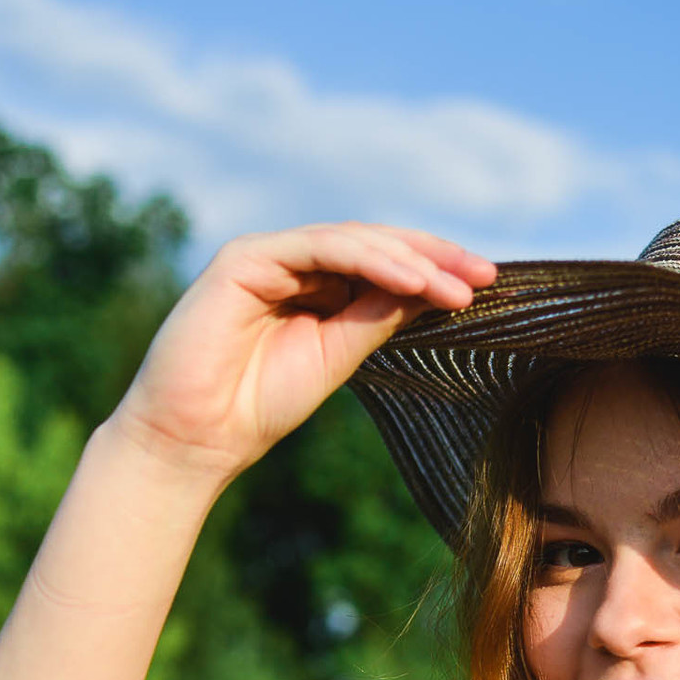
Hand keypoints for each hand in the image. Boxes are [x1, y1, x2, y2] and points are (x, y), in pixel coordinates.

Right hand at [106, 222, 494, 482]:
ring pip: (351, 241)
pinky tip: (408, 281)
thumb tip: (435, 286)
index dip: (433, 269)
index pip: (382, 264)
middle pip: (374, 243)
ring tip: (453, 286)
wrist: (194, 438)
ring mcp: (267, 256)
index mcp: (313, 288)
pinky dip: (367, 260)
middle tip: (484, 275)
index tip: (485, 286)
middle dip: (432, 256)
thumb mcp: (339, 356)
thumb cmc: (257, 406)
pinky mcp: (245, 258)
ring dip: (409, 261)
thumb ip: (377, 317)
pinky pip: (318, 248)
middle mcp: (291, 264)